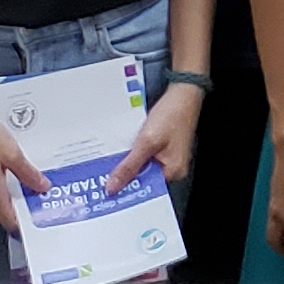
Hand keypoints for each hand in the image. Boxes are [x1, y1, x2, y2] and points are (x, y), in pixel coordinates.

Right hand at [0, 96, 52, 219]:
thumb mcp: (12, 154)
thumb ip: (28, 173)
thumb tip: (41, 186)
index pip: (8, 220)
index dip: (23, 222)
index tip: (35, 217)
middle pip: (1, 208)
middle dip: (17, 202)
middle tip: (35, 190)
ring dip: (5, 189)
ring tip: (21, 175)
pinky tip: (1, 166)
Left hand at [105, 78, 204, 194]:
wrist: (182, 94)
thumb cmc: (171, 115)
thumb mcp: (146, 143)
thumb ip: (129, 166)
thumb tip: (113, 187)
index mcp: (172, 171)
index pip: (145, 189)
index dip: (125, 189)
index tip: (105, 189)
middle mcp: (172, 168)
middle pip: (143, 179)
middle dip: (124, 176)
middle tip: (101, 177)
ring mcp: (168, 157)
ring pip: (142, 167)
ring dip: (127, 164)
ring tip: (108, 164)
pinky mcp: (163, 147)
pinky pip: (145, 157)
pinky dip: (133, 154)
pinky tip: (122, 151)